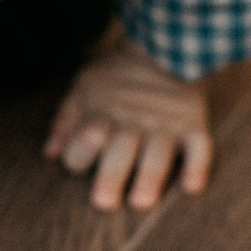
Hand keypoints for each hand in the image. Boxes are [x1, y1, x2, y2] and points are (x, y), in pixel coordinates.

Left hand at [44, 35, 212, 210]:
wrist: (164, 48)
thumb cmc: (117, 77)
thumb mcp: (84, 88)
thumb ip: (66, 120)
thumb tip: (51, 153)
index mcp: (104, 113)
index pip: (86, 137)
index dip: (79, 153)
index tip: (78, 165)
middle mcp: (134, 121)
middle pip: (121, 148)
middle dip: (112, 174)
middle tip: (104, 202)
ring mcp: (166, 124)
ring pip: (159, 152)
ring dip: (150, 177)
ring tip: (141, 201)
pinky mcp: (194, 124)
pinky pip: (200, 146)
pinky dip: (197, 166)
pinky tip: (191, 187)